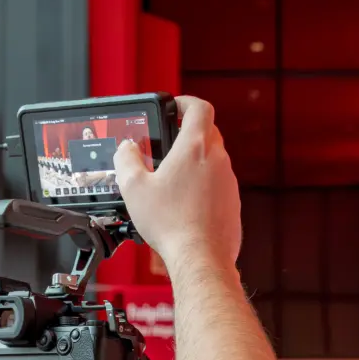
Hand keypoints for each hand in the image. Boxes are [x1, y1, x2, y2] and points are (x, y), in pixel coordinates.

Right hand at [116, 95, 241, 269]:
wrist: (201, 257)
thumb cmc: (171, 224)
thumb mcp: (134, 188)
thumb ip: (126, 160)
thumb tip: (126, 149)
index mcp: (195, 148)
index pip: (199, 107)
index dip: (186, 102)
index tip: (175, 107)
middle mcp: (217, 160)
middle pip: (208, 131)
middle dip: (188, 132)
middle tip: (168, 143)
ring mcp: (228, 181)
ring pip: (213, 158)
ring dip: (195, 161)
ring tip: (172, 178)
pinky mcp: (233, 202)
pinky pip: (218, 183)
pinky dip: (204, 184)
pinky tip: (185, 203)